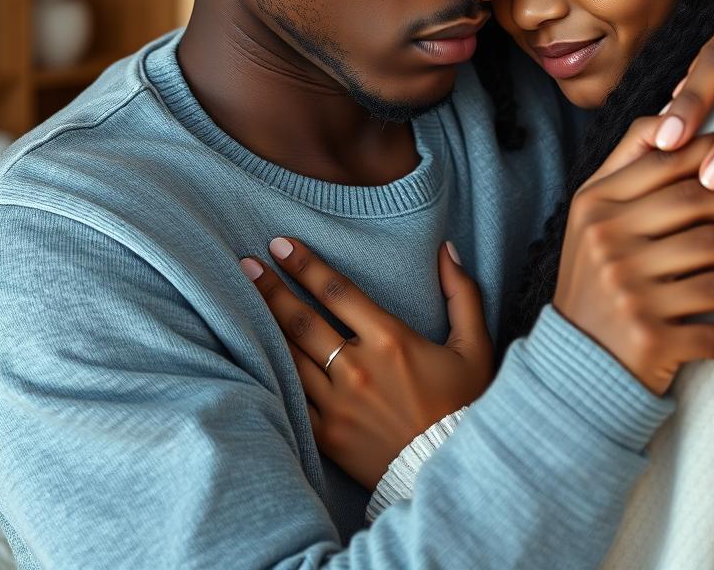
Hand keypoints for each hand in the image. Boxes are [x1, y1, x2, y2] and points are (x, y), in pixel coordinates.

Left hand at [238, 240, 492, 489]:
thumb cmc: (463, 404)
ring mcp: (338, 403)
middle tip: (246, 263)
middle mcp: (358, 367)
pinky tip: (250, 353)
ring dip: (262, 323)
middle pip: (302, 319)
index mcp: (391, 339)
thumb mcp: (475, 346)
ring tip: (238, 297)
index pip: (337, 291)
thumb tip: (445, 249)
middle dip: (271, 287)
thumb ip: (462, 294)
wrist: (448, 468)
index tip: (282, 244)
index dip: (306, 264)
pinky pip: (289, 398)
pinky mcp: (327, 435)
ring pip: (290, 355)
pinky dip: (269, 372)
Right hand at [555, 118, 713, 393]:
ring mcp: (626, 290)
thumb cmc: (601, 278)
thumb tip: (677, 114)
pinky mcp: (647, 337)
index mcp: (596, 201)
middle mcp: (607, 239)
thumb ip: (631, 165)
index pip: (671, 161)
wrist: (576, 362)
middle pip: (702, 208)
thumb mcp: (597, 215)